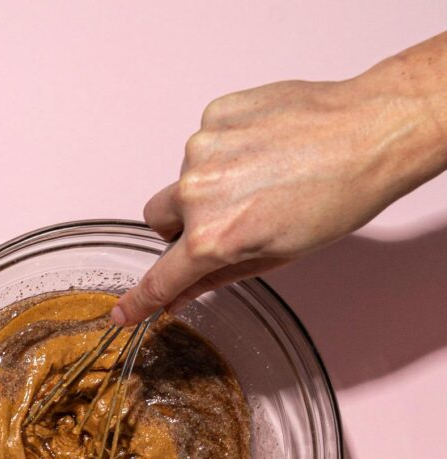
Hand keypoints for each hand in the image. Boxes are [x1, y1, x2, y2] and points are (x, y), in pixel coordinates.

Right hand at [113, 37, 446, 325]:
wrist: (369, 132)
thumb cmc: (336, 198)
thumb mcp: (276, 255)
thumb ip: (218, 276)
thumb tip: (183, 294)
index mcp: (214, 237)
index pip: (161, 277)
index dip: (139, 299)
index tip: (122, 312)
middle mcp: (198, 192)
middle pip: (159, 219)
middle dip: (180, 227)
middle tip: (225, 222)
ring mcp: (203, 147)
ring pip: (184, 179)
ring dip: (209, 185)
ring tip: (260, 177)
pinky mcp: (216, 113)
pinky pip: (205, 143)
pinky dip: (225, 151)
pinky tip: (262, 150)